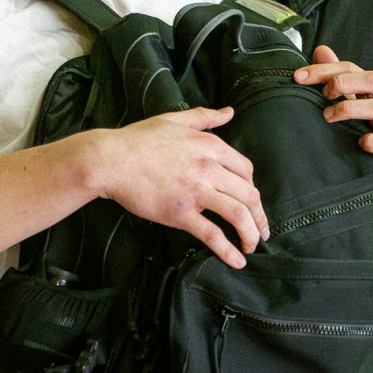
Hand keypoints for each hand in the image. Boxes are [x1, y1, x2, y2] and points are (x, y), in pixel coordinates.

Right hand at [93, 106, 268, 269]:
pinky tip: (236, 261)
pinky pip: (212, 234)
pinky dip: (228, 250)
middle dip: (260, 217)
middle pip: (249, 194)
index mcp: (210, 145)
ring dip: (251, 234)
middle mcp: (209, 168)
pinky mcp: (180, 213)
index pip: (246, 170)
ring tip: (252, 247)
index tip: (252, 202)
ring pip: (238, 215)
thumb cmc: (138, 139)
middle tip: (262, 231)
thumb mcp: (175, 120)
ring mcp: (195, 191)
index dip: (252, 189)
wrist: (109, 160)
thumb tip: (229, 112)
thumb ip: (205, 116)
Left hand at [297, 47, 372, 300]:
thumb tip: (316, 52)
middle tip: (320, 93)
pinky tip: (358, 143)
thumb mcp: (339, 122)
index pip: (352, 69)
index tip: (297, 76)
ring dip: (354, 106)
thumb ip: (330, 91)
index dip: (326, 68)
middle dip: (343, 80)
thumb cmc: (357, 159)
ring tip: (329, 116)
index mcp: (369, 100)